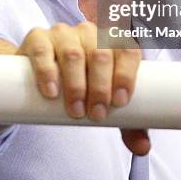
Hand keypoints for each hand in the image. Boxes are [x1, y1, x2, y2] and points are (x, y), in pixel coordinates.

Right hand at [16, 21, 149, 155]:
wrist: (43, 75)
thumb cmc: (84, 84)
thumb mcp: (106, 100)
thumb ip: (128, 122)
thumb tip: (143, 147)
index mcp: (112, 41)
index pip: (127, 49)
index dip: (126, 74)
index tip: (120, 102)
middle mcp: (90, 32)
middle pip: (101, 54)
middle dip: (100, 87)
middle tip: (96, 114)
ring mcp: (63, 33)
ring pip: (73, 54)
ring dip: (76, 85)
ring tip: (75, 110)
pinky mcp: (38, 38)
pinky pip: (43, 51)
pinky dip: (48, 72)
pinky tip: (52, 90)